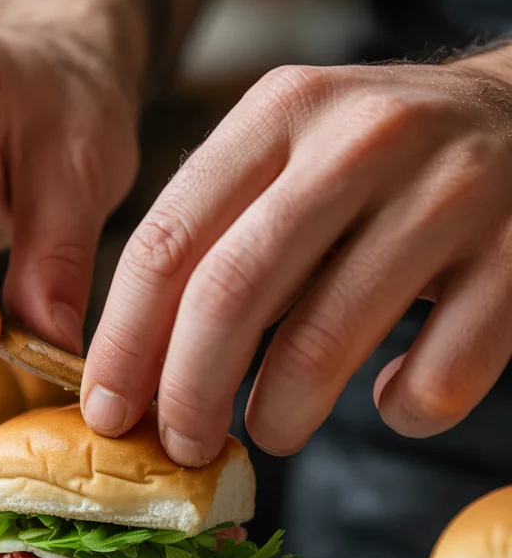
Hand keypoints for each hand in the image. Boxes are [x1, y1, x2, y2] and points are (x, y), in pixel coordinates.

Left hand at [82, 56, 511, 463]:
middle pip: (231, 292)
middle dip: (187, 393)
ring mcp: (449, 193)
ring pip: (325, 342)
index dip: (124, 341)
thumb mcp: (290, 154)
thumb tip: (135, 369)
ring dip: (279, 415)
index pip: (167, 240)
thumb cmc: (381, 160)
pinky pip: (436, 379)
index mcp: (281, 111)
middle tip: (181, 445)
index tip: (106, 411)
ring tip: (271, 430)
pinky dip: (400, 413)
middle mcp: (361, 138)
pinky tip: (391, 398)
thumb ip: (219, 233)